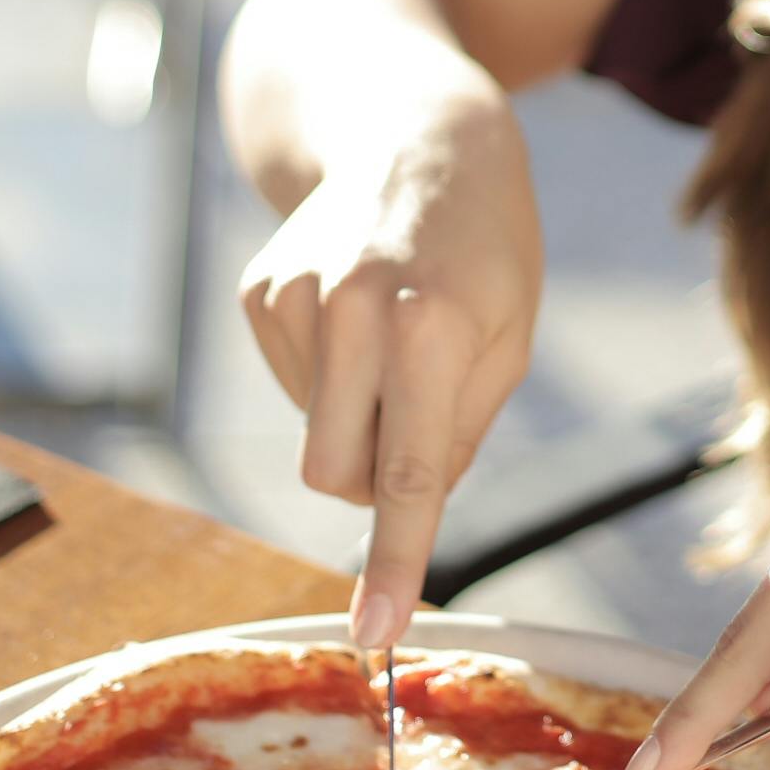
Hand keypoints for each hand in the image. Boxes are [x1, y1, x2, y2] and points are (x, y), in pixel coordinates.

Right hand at [235, 90, 543, 646]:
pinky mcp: (259, 291)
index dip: (392, 563)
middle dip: (377, 475)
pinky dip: (325, 377)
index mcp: (435, 327)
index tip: (376, 635)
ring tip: (394, 338)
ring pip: (311, 437)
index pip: (409, 473)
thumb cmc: (486, 249)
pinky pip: (289, 389)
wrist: (419, 134)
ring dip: (354, 419)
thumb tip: (398, 511)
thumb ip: (459, 434)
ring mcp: (294, 296)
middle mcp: (353, 309)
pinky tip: (353, 315)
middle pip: (338, 475)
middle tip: (423, 408)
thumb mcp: (511, 339)